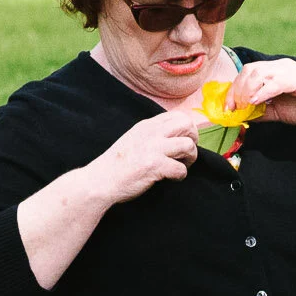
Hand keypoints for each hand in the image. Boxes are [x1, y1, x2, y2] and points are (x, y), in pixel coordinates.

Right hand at [84, 109, 199, 204]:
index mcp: (147, 125)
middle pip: (187, 124)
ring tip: (181, 166)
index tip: (184, 141)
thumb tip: (178, 134)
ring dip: (190, 158)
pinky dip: (180, 176)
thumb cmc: (120, 163)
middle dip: (194, 140)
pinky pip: (181, 169)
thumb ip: (154, 133)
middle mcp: (151, 133)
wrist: (101, 179)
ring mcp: (152, 148)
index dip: (188, 129)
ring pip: (188, 145)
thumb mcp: (135, 138)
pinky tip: (172, 178)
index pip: (178, 115)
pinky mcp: (154, 165)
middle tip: (186, 154)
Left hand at [227, 57, 295, 131]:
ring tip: (244, 106)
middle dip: (237, 89)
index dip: (234, 88)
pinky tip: (256, 102)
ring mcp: (291, 71)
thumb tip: (241, 116)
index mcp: (277, 70)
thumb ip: (261, 112)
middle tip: (234, 108)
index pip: (248, 72)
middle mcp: (282, 66)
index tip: (228, 107)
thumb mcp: (279, 112)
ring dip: (247, 90)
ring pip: (259, 73)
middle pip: (250, 70)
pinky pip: (275, 83)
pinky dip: (263, 92)